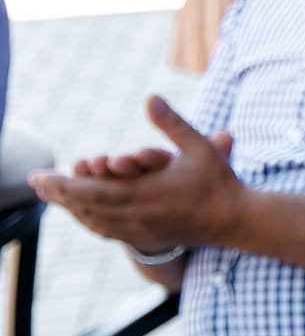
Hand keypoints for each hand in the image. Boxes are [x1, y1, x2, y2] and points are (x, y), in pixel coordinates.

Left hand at [27, 96, 246, 251]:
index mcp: (145, 194)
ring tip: (53, 195)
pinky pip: (107, 231)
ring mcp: (142, 230)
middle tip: (36, 183)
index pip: (89, 192)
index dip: (60, 185)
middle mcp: (138, 216)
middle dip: (57, 194)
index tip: (37, 177)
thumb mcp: (199, 147)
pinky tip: (81, 212)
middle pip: (84, 208)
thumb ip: (172, 123)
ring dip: (70, 208)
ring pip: (94, 221)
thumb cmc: (219, 182)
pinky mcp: (148, 237)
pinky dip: (89, 220)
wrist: (237, 221)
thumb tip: (150, 97)